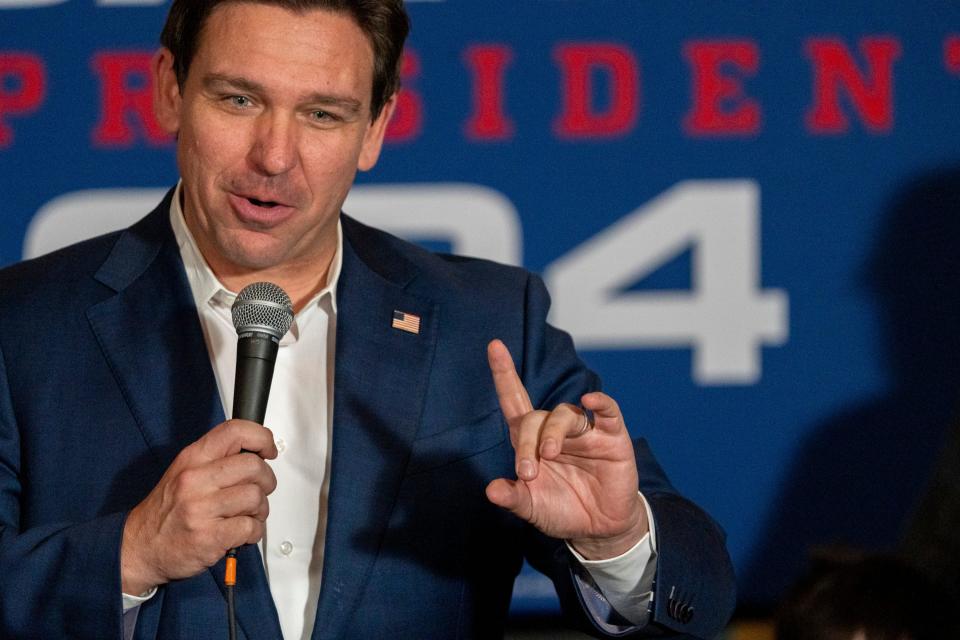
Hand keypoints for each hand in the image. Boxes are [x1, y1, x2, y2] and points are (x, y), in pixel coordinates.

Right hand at [120, 419, 277, 594]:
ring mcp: (202, 509)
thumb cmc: (166, 511)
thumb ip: (217, 459)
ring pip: (256, 497)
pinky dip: (254, 532)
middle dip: (266, 480)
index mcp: (192, 458)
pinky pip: (251, 527)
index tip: (268, 450)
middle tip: (258, 491)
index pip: (235, 431)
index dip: (261, 437)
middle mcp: (195, 480)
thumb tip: (256, 452)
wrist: (139, 549)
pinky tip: (240, 533)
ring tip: (246, 515)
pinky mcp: (210, 537)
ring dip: (260, 510)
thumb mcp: (184, 472)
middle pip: (254, 466)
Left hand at [484, 339, 647, 559]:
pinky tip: (590, 400)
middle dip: (528, 442)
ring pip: (564, 414)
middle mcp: (557, 430)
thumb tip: (492, 489)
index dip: (504, 374)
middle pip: (536, 418)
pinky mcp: (612, 438)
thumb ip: (513, 498)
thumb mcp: (533, 507)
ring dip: (553, 433)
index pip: (515, 401)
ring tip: (549, 455)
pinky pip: (608, 412)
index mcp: (533, 441)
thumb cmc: (563, 510)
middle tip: (528, 471)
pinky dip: (601, 403)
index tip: (494, 346)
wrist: (600, 529)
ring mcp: (585, 432)